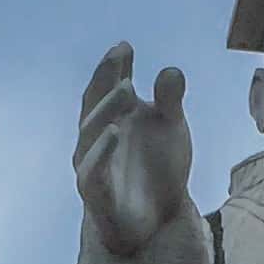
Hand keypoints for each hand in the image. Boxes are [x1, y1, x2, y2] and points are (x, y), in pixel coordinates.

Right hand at [74, 41, 191, 256]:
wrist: (161, 218)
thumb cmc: (158, 167)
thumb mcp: (171, 129)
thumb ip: (169, 101)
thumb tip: (172, 71)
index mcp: (111, 118)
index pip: (106, 87)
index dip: (112, 66)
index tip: (126, 46)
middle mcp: (95, 139)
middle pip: (94, 103)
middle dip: (105, 78)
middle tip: (120, 56)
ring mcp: (92, 165)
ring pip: (91, 133)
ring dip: (106, 108)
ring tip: (126, 88)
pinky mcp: (95, 194)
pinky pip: (93, 170)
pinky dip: (101, 151)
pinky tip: (115, 133)